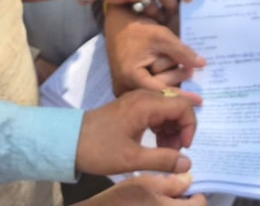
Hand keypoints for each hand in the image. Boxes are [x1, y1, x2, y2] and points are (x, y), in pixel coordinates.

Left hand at [77, 88, 199, 175]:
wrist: (70, 141)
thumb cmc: (100, 149)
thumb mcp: (132, 159)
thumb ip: (162, 160)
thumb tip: (187, 163)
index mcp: (147, 104)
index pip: (184, 106)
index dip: (189, 127)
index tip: (183, 148)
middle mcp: (144, 96)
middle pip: (177, 106)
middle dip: (181, 130)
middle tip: (172, 153)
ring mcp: (137, 100)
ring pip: (167, 110)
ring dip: (171, 130)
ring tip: (164, 151)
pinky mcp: (132, 107)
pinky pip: (156, 112)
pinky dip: (161, 127)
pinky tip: (154, 143)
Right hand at [80, 174, 205, 205]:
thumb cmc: (122, 199)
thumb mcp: (146, 183)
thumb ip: (172, 183)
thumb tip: (189, 180)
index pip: (200, 203)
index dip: (195, 191)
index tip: (185, 184)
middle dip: (185, 200)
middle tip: (174, 188)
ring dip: (175, 204)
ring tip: (162, 196)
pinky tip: (153, 204)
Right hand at [106, 10, 204, 95]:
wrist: (117, 24)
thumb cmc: (137, 28)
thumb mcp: (162, 36)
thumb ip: (182, 52)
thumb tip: (202, 64)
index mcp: (132, 77)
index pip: (161, 91)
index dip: (181, 95)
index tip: (199, 100)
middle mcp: (126, 86)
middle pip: (159, 90)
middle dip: (174, 76)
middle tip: (189, 69)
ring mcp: (125, 86)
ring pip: (155, 87)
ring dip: (168, 74)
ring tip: (175, 61)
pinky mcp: (128, 83)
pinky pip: (149, 85)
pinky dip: (162, 76)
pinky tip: (170, 67)